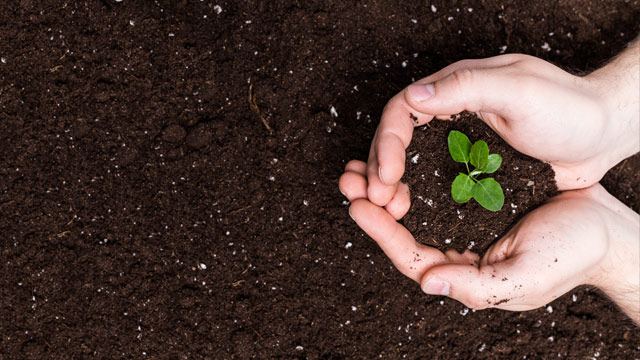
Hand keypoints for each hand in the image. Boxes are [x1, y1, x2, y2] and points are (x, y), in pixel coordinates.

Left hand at [340, 163, 638, 319]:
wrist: (606, 226)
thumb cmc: (572, 253)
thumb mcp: (526, 276)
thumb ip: (477, 285)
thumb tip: (428, 283)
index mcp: (464, 274)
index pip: (409, 257)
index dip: (380, 232)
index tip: (357, 204)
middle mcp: (457, 252)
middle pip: (401, 233)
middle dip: (372, 205)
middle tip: (348, 178)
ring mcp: (463, 226)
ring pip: (412, 210)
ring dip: (384, 187)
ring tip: (359, 166)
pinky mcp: (473, 200)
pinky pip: (433, 189)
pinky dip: (412, 175)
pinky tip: (399, 158)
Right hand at [366, 46, 638, 206]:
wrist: (603, 134)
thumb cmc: (568, 106)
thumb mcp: (519, 89)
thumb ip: (466, 87)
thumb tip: (412, 96)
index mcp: (454, 89)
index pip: (402, 112)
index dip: (385, 143)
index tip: (383, 176)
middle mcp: (449, 116)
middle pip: (398, 140)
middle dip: (377, 168)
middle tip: (370, 199)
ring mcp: (459, 145)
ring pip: (410, 164)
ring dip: (389, 185)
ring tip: (382, 210)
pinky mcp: (471, 170)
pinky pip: (433, 183)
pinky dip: (415, 197)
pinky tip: (406, 214)